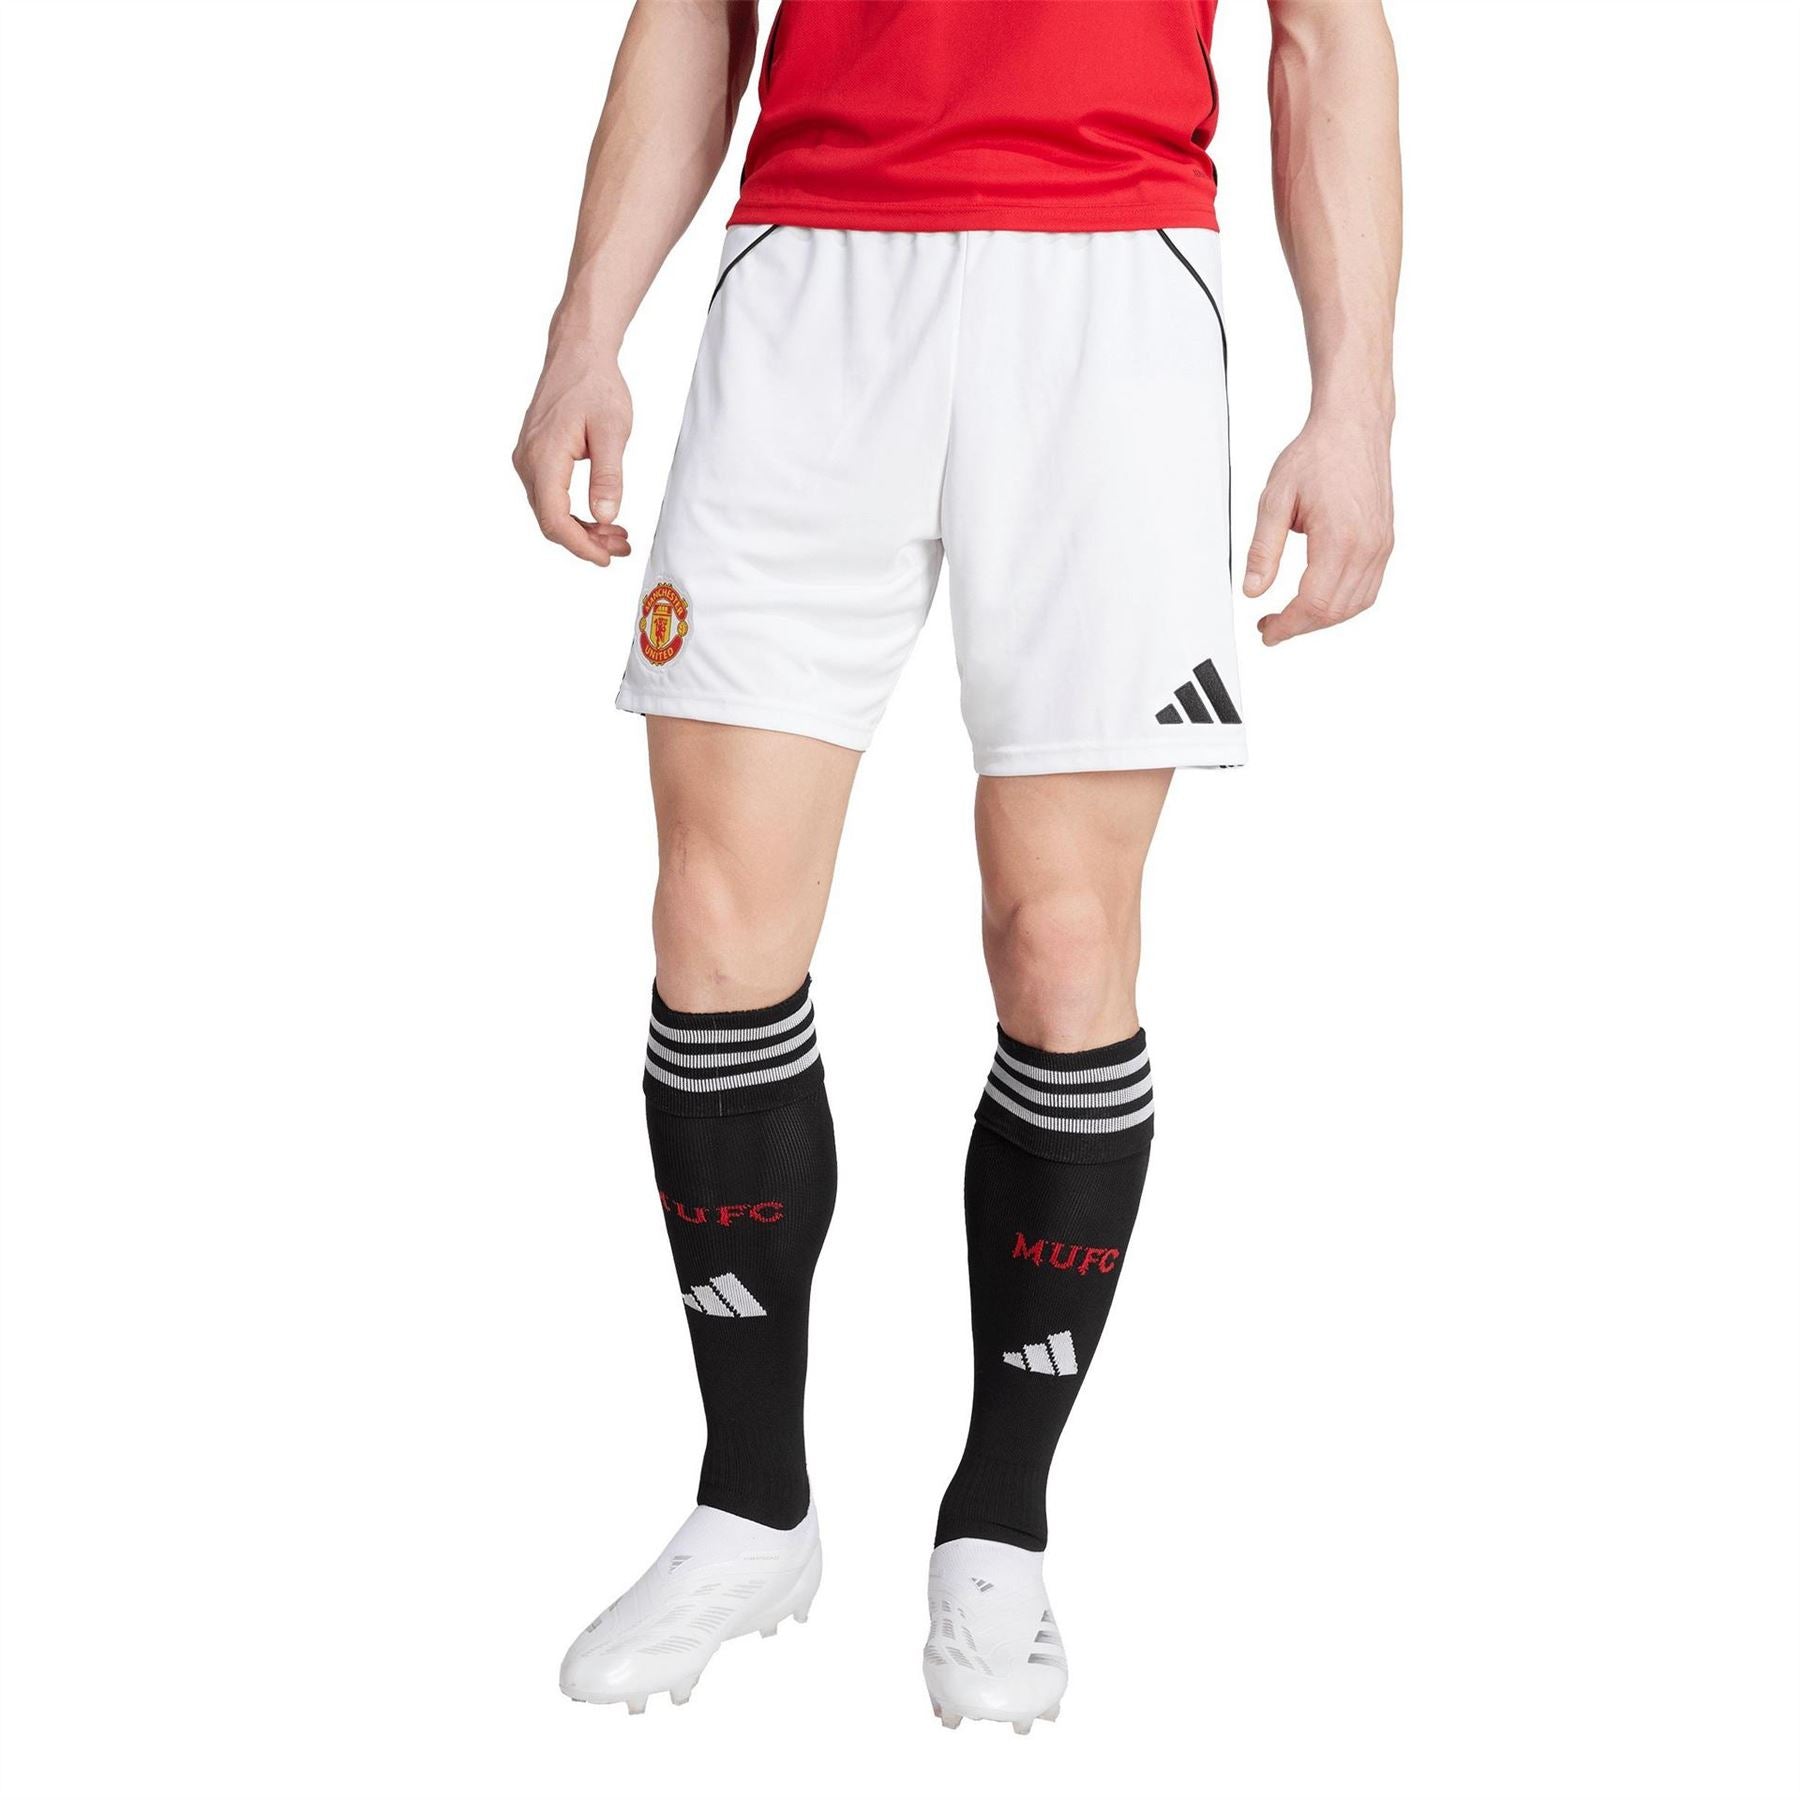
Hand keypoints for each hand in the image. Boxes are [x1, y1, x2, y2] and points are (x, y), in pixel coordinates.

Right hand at [512, 340, 633, 567]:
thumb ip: (608, 476)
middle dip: (586, 541)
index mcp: (543, 457)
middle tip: (621, 546)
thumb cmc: (595, 385)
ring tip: (617, 535)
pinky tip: (601, 516)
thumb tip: (606, 516)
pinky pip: (550, 495)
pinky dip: (574, 512)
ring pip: (550, 511)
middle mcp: (527, 461)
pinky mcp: (535, 456)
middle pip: (550, 521)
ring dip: (582, 529)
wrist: (577, 353)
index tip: (606, 558)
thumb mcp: (612, 431)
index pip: (554, 519)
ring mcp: (528, 459)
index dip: (580, 546)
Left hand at [1243, 408, 1393, 644]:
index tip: (1266, 631)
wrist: (1353, 426)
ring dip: (1322, 619)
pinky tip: (1319, 600)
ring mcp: (1382, 546)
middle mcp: (1368, 546)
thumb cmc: (1317, 455)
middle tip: (1271, 626)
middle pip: (1334, 611)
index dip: (1287, 625)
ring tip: (1291, 616)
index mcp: (1340, 538)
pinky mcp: (1385, 542)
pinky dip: (1343, 604)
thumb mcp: (1275, 500)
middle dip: (1300, 626)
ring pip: (1354, 606)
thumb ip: (1263, 550)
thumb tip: (1253, 591)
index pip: (1314, 603)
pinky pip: (1368, 589)